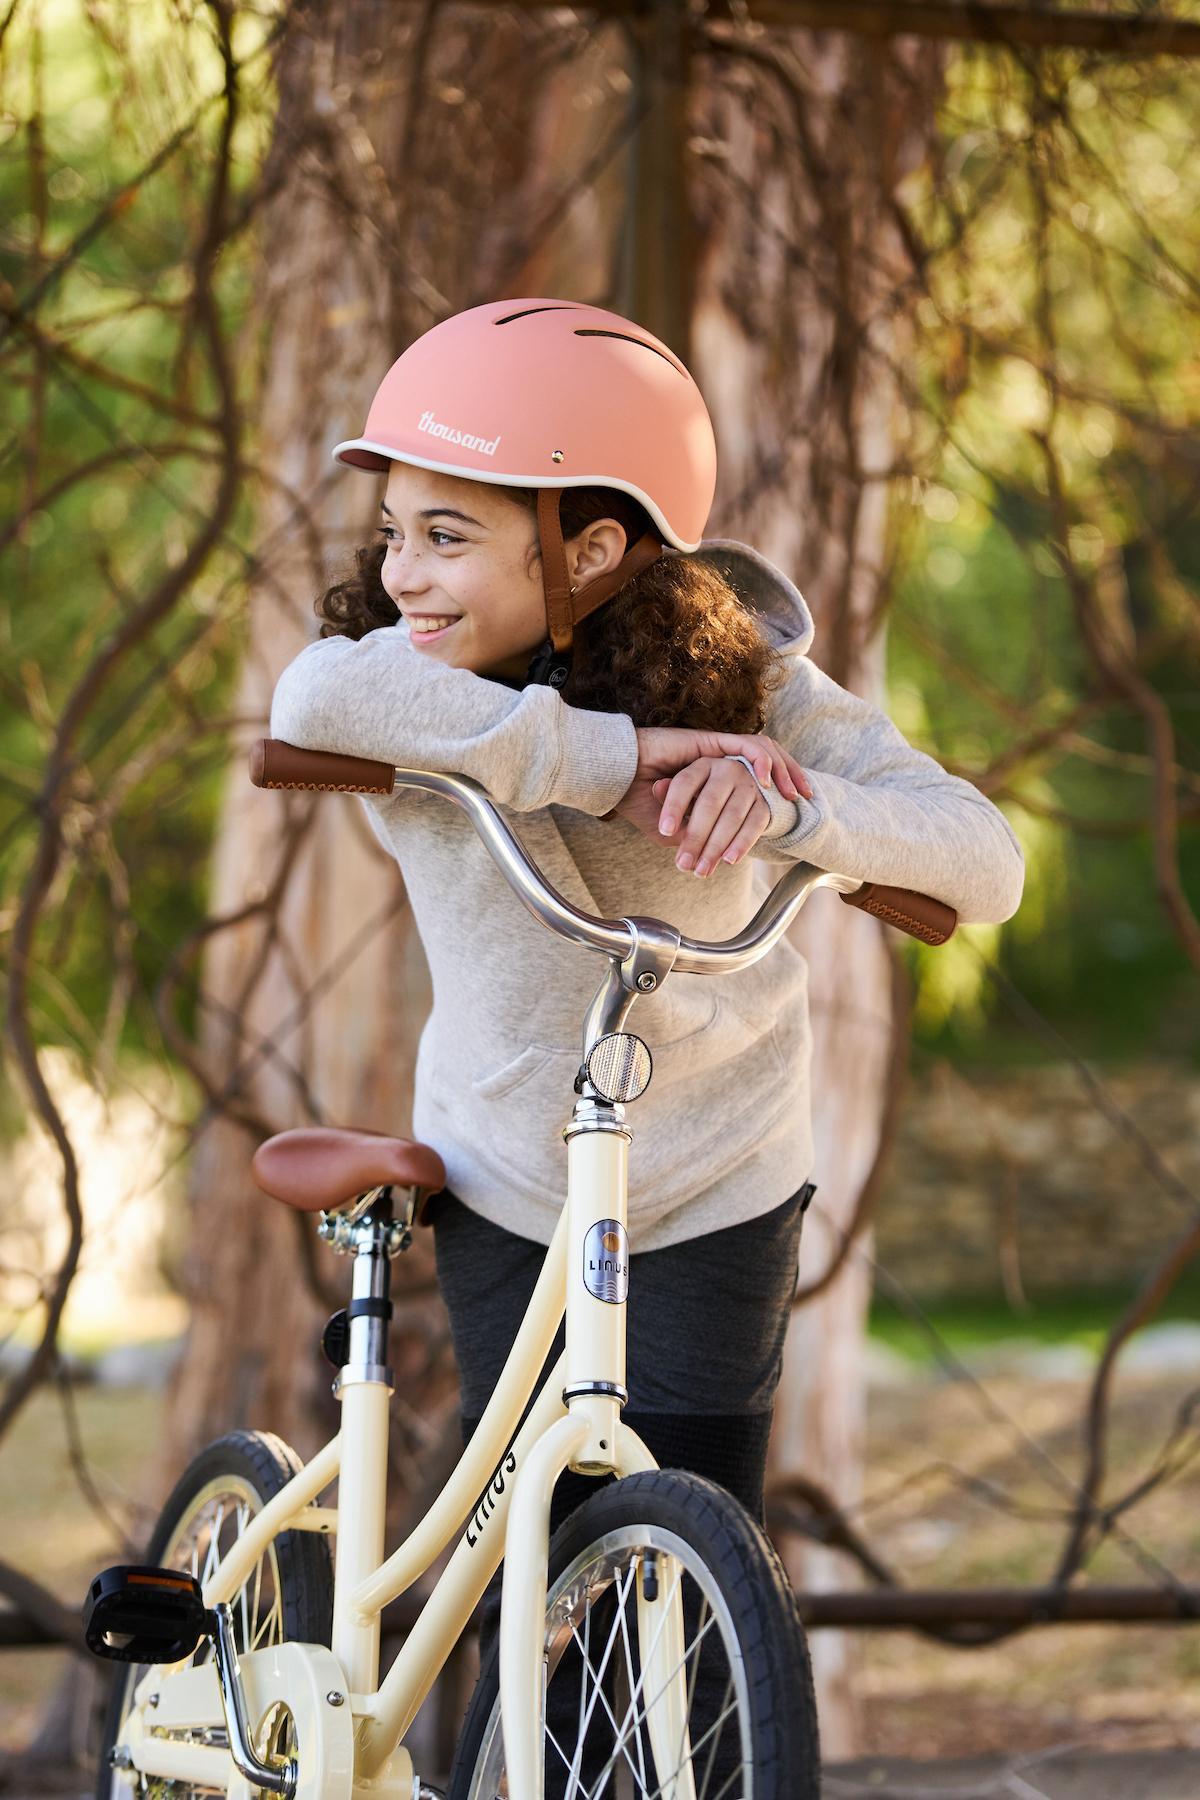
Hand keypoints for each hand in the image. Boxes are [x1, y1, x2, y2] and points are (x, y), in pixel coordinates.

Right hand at [609, 728, 811, 873]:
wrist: (619, 780)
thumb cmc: (641, 804)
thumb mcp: (677, 830)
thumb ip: (699, 837)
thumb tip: (720, 855)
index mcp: (717, 778)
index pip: (757, 779)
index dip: (780, 788)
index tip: (799, 804)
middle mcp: (721, 760)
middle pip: (768, 760)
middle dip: (792, 775)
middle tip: (806, 797)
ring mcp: (717, 749)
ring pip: (762, 750)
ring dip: (782, 769)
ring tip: (792, 791)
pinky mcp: (710, 741)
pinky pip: (743, 745)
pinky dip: (759, 761)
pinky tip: (766, 779)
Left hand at [651, 757, 772, 873]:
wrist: (740, 795)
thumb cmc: (702, 795)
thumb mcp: (683, 793)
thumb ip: (669, 794)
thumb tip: (656, 788)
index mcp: (702, 765)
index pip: (685, 783)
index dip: (674, 807)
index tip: (665, 831)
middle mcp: (727, 769)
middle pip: (710, 803)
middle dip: (696, 837)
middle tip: (682, 864)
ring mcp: (749, 785)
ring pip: (732, 816)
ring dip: (716, 846)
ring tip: (701, 870)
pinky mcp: (765, 803)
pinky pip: (755, 824)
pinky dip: (742, 844)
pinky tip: (728, 860)